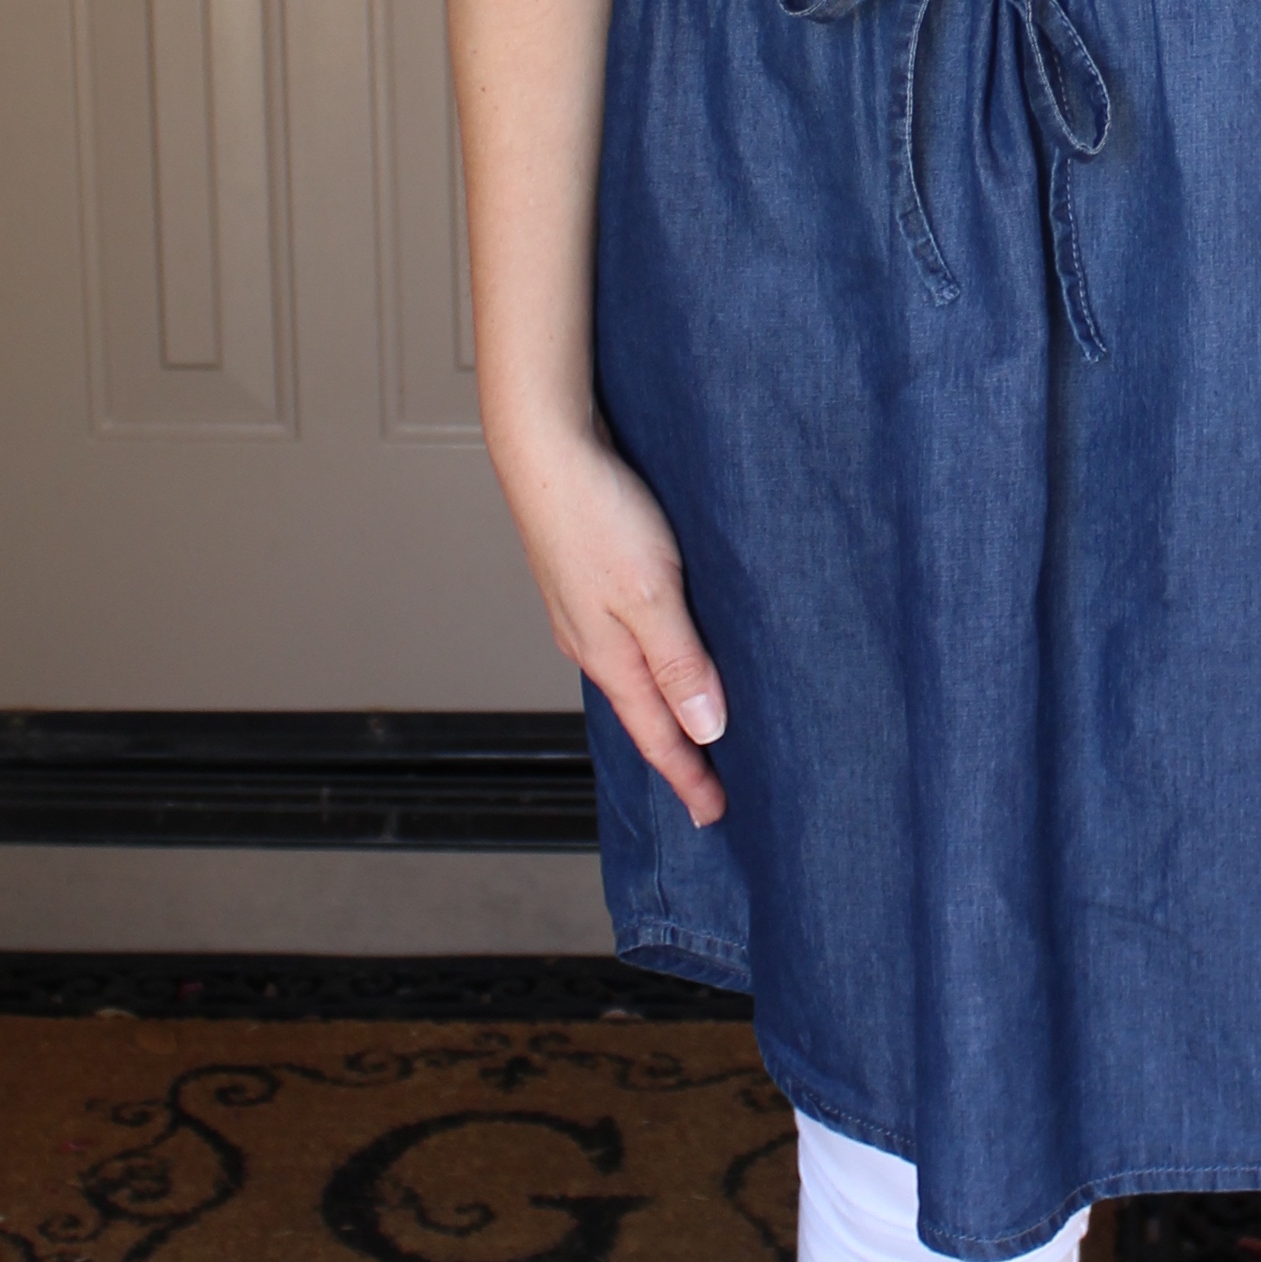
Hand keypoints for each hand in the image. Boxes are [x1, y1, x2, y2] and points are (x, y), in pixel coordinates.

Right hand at [488, 417, 729, 822]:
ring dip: (663, 709)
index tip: (716, 814)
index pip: (657, 736)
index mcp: (608, 656)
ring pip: (631, 677)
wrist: (544, 446)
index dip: (688, 777)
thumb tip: (705, 729)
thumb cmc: (595, 511)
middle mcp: (590, 642)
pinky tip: (664, 654)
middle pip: (641, 714)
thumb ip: (679, 662)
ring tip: (693, 731)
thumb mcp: (651, 594)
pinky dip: (650, 665)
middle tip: (706, 788)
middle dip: (675, 753)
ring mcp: (583, 611)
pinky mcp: (585, 578)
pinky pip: (624, 641)